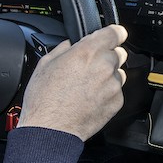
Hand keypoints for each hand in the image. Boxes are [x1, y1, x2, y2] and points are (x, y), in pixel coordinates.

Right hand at [18, 25, 127, 140]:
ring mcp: (113, 84)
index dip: (114, 33)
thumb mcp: (45, 65)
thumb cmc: (45, 100)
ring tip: (87, 87)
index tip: (114, 35)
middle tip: (89, 68)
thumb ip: (63, 49)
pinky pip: (116, 91)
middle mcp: (104, 65)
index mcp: (87, 52)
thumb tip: (70, 44)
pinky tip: (90, 99)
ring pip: (118, 72)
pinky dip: (107, 93)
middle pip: (118, 53)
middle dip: (106, 57)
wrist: (51, 130)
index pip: (115, 32)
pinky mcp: (117, 101)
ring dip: (107, 75)